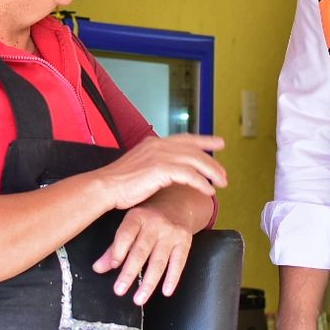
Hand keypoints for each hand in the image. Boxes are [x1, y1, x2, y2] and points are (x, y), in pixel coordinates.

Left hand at [93, 194, 193, 304]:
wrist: (178, 203)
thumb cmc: (148, 217)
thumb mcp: (130, 225)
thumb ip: (115, 247)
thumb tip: (98, 268)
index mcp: (137, 216)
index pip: (126, 234)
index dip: (118, 250)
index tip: (112, 266)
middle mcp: (155, 223)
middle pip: (141, 251)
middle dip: (129, 272)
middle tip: (119, 290)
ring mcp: (171, 233)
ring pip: (158, 261)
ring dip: (148, 282)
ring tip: (139, 299)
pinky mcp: (185, 241)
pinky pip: (179, 262)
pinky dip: (172, 278)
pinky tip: (166, 292)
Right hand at [94, 134, 225, 211]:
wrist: (106, 187)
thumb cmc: (120, 183)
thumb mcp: (141, 167)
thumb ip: (157, 164)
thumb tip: (171, 172)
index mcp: (154, 142)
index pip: (185, 138)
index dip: (204, 140)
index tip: (219, 142)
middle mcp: (159, 145)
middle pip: (194, 149)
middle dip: (212, 161)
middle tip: (224, 174)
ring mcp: (160, 155)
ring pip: (195, 160)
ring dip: (212, 172)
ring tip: (221, 184)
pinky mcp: (161, 169)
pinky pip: (189, 174)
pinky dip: (201, 183)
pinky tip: (208, 191)